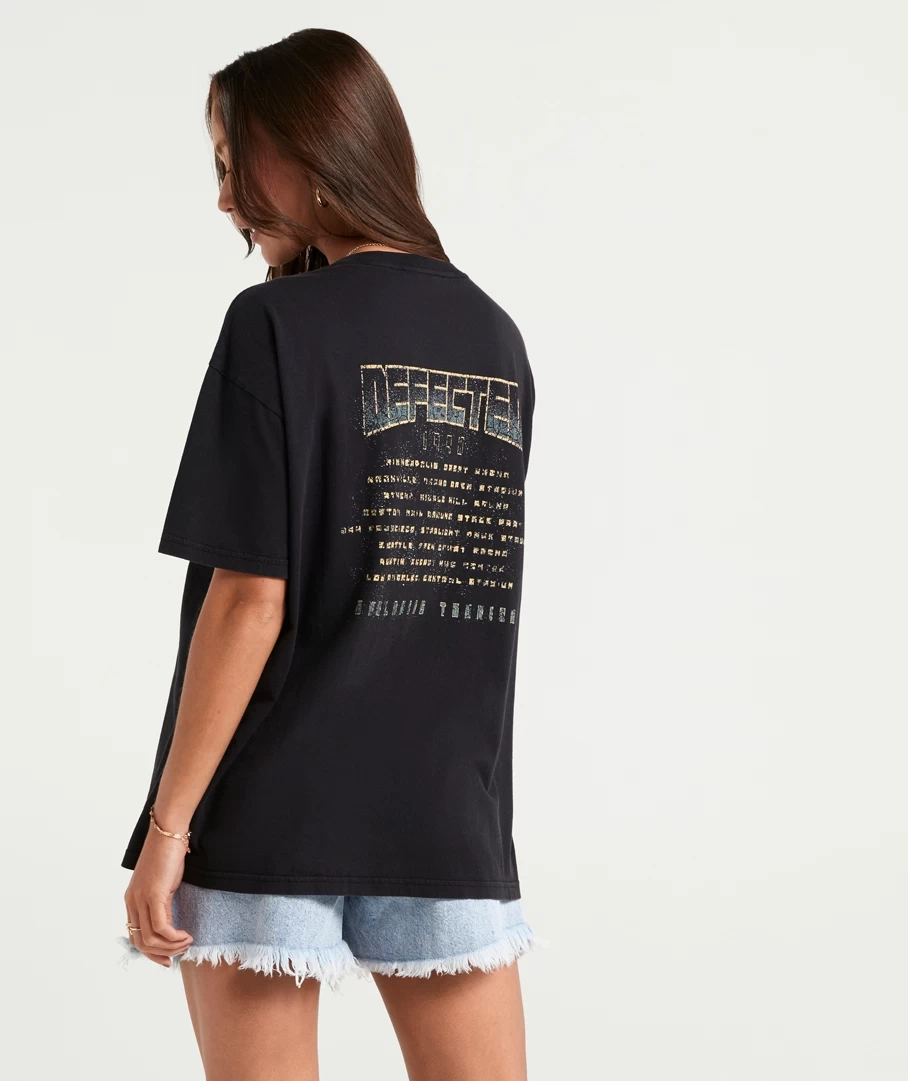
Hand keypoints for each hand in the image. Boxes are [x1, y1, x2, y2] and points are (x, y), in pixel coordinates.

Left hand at [124, 829, 193, 966]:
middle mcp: (132, 902)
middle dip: (161, 954)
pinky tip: (186, 935)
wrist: (169, 831)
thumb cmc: (169, 853)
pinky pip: (161, 927)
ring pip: (150, 939)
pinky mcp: (153, 895)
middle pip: (140, 943)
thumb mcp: (163, 883)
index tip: (168, 959)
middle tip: (179, 954)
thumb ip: (162, 901)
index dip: (151, 953)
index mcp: (132, 900)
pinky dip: (174, 937)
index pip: (135, 937)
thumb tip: (170, 922)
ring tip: (186, 942)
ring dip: (171, 947)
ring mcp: (141, 899)